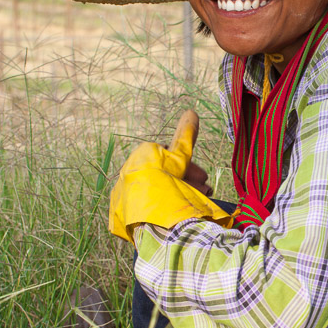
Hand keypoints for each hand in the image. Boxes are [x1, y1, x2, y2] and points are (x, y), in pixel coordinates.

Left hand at [108, 110, 229, 241]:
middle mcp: (129, 174)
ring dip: (180, 197)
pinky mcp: (122, 215)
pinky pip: (147, 211)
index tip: (203, 178)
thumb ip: (185, 137)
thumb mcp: (179, 159)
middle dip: (188, 184)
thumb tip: (192, 112)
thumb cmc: (163, 180)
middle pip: (165, 177)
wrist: (146, 213)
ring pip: (158, 194)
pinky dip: (164, 211)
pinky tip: (177, 215)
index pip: (169, 158)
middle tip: (204, 193)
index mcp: (140, 157)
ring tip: (196, 206)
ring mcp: (124, 195)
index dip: (189, 167)